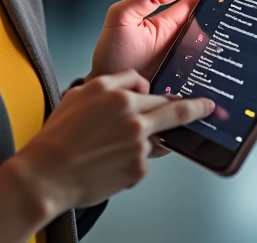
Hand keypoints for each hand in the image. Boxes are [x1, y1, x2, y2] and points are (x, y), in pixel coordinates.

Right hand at [15, 70, 213, 212]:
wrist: (49, 173)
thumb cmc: (59, 136)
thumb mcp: (79, 95)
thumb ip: (110, 85)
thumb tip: (133, 86)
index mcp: (116, 94)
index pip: (147, 84)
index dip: (154, 89)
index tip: (174, 91)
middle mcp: (132, 115)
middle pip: (173, 107)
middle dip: (193, 107)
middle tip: (207, 106)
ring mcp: (138, 143)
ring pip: (158, 136)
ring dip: (151, 138)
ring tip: (126, 143)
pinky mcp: (139, 167)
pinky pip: (145, 159)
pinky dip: (133, 159)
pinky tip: (110, 161)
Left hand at [87, 0, 256, 154]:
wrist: (104, 105)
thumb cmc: (111, 61)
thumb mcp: (122, 19)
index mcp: (187, 30)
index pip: (225, 14)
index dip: (249, 6)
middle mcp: (203, 57)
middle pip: (251, 54)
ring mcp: (206, 85)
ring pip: (255, 88)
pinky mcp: (204, 113)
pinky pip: (240, 119)